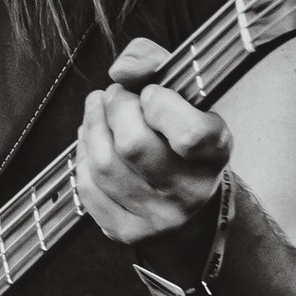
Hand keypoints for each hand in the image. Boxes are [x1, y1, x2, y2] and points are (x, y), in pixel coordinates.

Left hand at [73, 36, 231, 247]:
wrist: (188, 204)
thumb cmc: (180, 138)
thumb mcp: (185, 95)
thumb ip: (155, 64)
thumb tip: (121, 70)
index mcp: (214, 154)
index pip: (189, 134)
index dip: (160, 104)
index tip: (152, 93)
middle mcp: (191, 192)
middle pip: (133, 145)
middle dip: (115, 107)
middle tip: (116, 96)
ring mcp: (158, 217)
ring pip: (103, 164)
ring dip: (91, 126)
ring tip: (98, 110)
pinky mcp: (126, 232)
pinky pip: (87, 187)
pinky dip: (82, 156)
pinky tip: (92, 142)